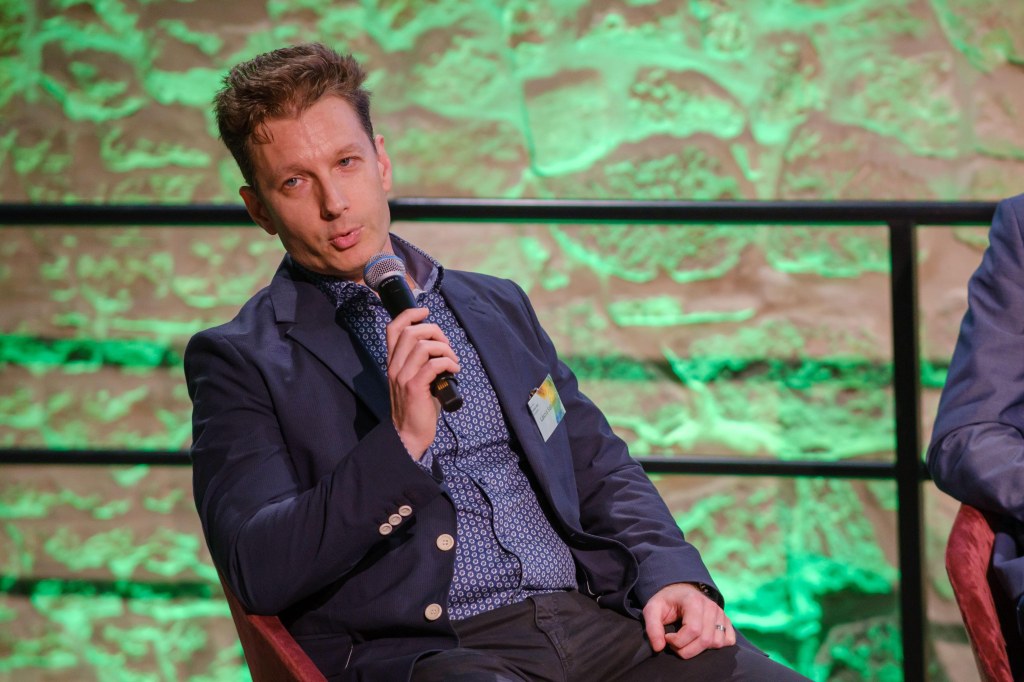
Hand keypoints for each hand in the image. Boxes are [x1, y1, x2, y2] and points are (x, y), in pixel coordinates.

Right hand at [385, 307, 459, 458]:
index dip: (409, 314)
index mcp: (393, 362)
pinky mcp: (414, 387)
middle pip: (410, 332)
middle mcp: (394, 366)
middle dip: (434, 331)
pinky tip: (454, 370)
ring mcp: (402, 376)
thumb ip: (421, 361)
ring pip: (422, 345)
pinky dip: (447, 362)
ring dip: (444, 348)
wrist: (409, 434)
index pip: (393, 328)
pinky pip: (433, 364)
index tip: (426, 312)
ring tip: (452, 360)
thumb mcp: (414, 379)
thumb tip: (442, 346)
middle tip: (447, 346)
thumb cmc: (416, 407)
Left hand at [642, 582, 735, 658]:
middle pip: (705, 640)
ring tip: (686, 641)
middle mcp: (711, 606)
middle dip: (686, 650)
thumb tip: (659, 647)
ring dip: (699, 649)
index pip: (693, 630)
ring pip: (717, 643)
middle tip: (675, 644)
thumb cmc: (666, 602)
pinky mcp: (726, 621)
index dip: (677, 641)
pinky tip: (701, 641)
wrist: (680, 592)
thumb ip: (652, 627)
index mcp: (694, 601)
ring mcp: (721, 614)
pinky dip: (715, 646)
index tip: (667, 638)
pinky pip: (728, 640)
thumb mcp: (652, 609)